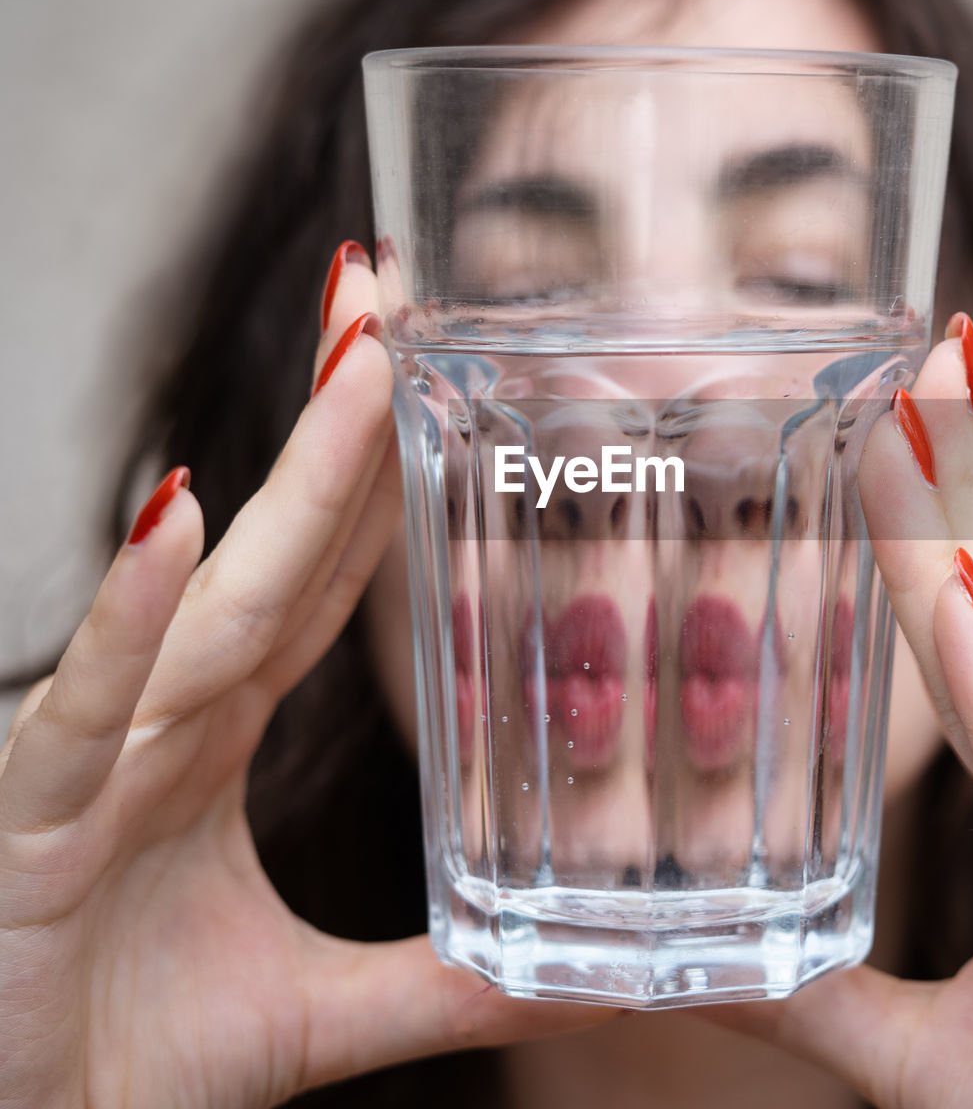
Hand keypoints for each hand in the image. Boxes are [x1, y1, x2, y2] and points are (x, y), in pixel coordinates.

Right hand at [0, 242, 609, 1108]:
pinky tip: (169, 516)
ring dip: (287, 474)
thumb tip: (574, 974)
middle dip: (342, 412)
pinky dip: (128, 616)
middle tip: (398, 285)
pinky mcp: (26, 824)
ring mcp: (97, 758)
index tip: (425, 370)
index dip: (376, 474)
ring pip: (216, 598)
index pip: (324, 577)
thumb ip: (442, 982)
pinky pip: (85, 706)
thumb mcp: (318, 1015)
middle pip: (283, 543)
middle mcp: (169, 718)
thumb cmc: (117, 1060)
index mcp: (220, 733)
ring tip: (358, 354)